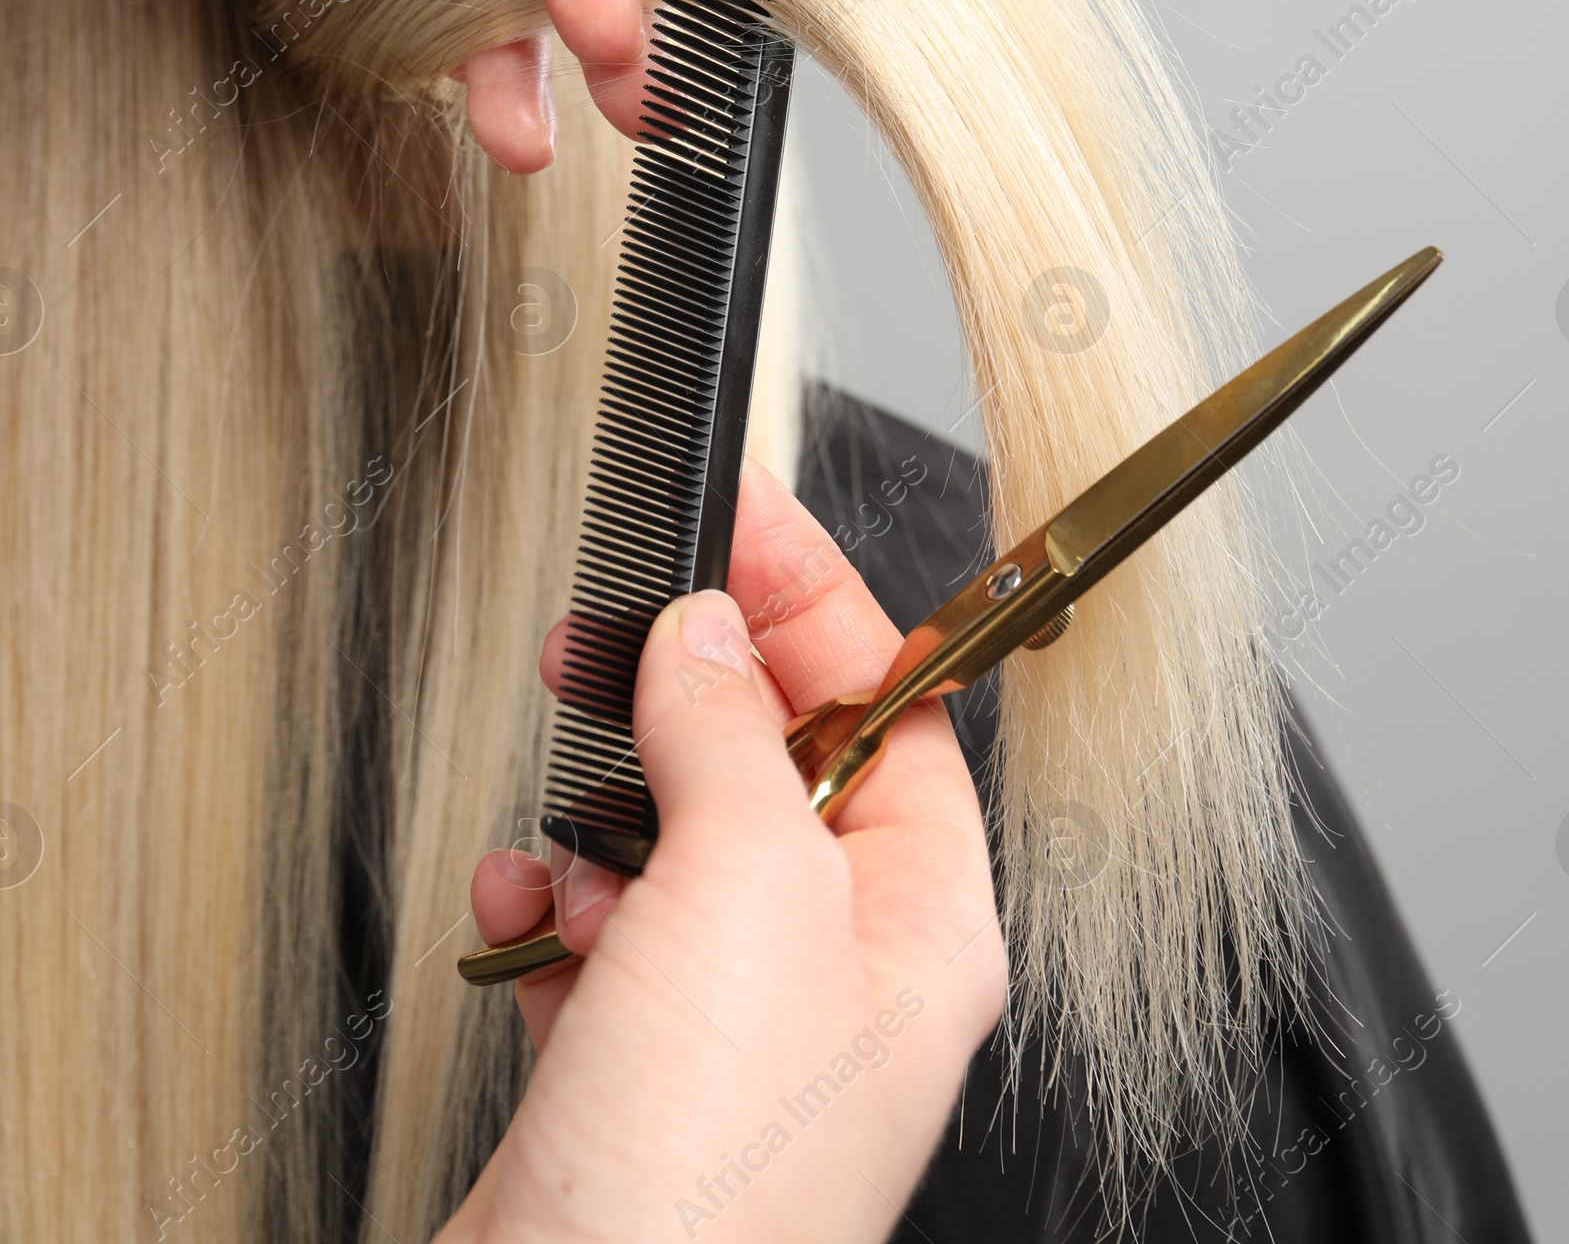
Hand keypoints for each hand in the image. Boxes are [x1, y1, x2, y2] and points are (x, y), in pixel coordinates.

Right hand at [446, 462, 1005, 1243]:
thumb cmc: (711, 1184)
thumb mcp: (746, 890)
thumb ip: (730, 735)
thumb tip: (705, 631)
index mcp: (927, 926)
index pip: (893, 708)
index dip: (817, 601)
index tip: (740, 517)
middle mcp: (840, 979)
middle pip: (774, 766)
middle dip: (689, 692)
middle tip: (616, 624)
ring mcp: (730, 1035)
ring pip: (670, 849)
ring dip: (602, 810)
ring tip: (557, 807)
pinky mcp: (627, 1081)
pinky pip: (591, 942)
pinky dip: (544, 909)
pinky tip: (516, 917)